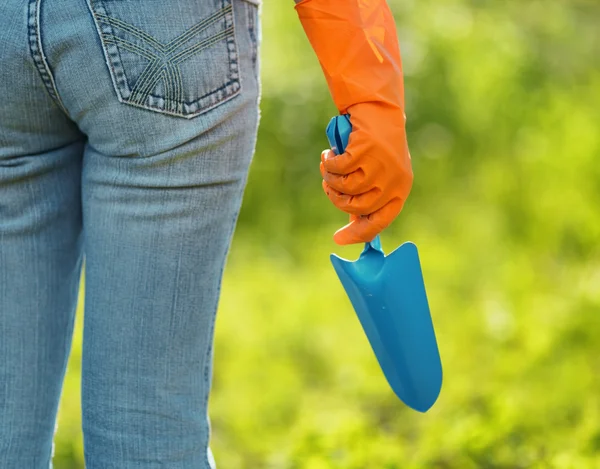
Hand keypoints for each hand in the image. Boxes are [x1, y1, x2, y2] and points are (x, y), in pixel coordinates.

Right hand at [320, 103, 412, 244]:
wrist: (377, 107)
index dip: (357, 234)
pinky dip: (329, 163)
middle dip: (336, 199)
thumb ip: (369, 197)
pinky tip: (328, 154)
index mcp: (399, 190)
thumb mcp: (379, 173)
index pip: (379, 222)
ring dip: (330, 180)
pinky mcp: (365, 151)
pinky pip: (338, 170)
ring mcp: (380, 166)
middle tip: (328, 186)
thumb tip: (354, 224)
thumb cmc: (376, 143)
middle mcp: (393, 180)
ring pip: (345, 189)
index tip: (338, 239)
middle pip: (357, 208)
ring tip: (328, 167)